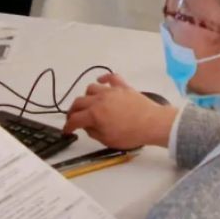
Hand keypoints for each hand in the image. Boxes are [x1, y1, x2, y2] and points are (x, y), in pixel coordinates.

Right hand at [62, 72, 177, 149]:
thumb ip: (93, 132)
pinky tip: (101, 81)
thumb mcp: (107, 140)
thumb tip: (86, 126)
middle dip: (73, 111)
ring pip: (91, 88)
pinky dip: (104, 78)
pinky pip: (111, 77)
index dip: (68, 126)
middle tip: (73, 118)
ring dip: (87, 97)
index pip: (75, 119)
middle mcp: (99, 99)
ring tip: (88, 103)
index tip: (67, 130)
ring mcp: (111, 91)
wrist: (152, 123)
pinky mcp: (123, 87)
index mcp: (94, 114)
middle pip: (79, 102)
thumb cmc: (130, 135)